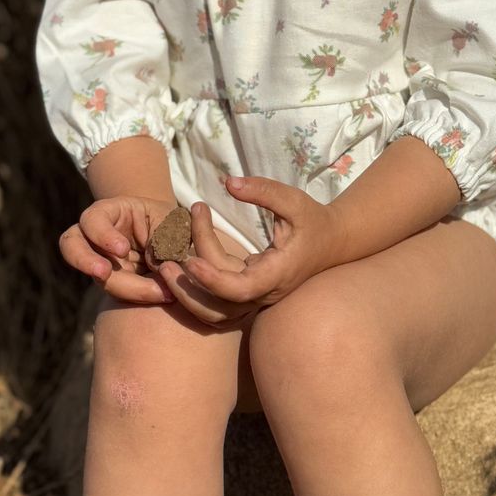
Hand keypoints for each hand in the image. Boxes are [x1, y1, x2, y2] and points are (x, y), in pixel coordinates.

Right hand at [59, 196, 177, 304]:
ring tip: (145, 292)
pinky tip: (160, 294)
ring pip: (92, 274)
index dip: (102, 234)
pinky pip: (114, 291)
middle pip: (72, 245)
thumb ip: (164, 239)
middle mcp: (95, 236)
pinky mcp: (109, 281)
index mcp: (110, 212)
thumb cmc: (168, 223)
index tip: (122, 249)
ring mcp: (98, 260)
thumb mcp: (170, 222)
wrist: (170, 240)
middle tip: (104, 273)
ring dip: (113, 285)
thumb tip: (159, 266)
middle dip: (85, 261)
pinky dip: (135, 295)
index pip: (93, 219)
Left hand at [156, 177, 342, 326]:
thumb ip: (263, 191)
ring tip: (165, 266)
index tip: (190, 261)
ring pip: (216, 312)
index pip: (240, 290)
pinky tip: (180, 259)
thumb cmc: (312, 219)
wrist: (331, 242)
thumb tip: (228, 183)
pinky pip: (217, 298)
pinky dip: (197, 286)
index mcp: (277, 274)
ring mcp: (256, 297)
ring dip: (188, 295)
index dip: (213, 280)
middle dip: (190, 292)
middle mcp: (264, 293)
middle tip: (164, 264)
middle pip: (221, 308)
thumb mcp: (293, 199)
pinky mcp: (247, 292)